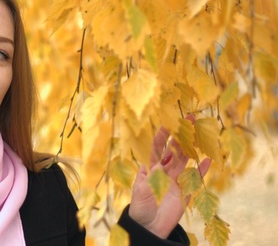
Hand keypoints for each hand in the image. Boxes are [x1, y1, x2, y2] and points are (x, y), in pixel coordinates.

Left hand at [128, 117, 210, 238]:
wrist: (149, 228)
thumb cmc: (140, 207)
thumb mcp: (143, 188)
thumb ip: (155, 173)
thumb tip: (166, 157)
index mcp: (150, 168)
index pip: (156, 147)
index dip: (162, 134)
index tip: (168, 121)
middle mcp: (163, 171)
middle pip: (173, 150)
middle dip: (180, 135)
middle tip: (188, 119)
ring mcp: (175, 180)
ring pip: (184, 160)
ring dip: (191, 147)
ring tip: (199, 133)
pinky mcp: (185, 192)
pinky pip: (195, 178)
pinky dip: (201, 169)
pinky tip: (208, 158)